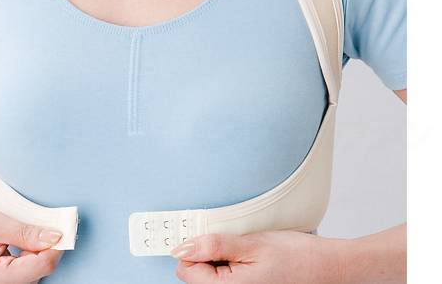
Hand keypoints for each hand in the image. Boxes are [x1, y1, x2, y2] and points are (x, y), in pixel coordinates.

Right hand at [0, 210, 64, 283]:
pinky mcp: (0, 282)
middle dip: (48, 248)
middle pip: (40, 270)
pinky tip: (24, 241)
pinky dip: (29, 255)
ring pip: (34, 271)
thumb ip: (26, 232)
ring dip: (39, 251)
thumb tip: (55, 236)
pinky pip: (24, 271)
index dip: (57, 246)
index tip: (64, 228)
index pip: (42, 266)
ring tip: (32, 231)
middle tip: (49, 225)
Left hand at [171, 231, 342, 283]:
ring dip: (220, 257)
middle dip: (208, 253)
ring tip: (244, 249)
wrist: (329, 267)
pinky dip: (231, 262)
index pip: (186, 269)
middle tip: (233, 242)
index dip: (195, 248)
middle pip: (197, 272)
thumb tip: (181, 249)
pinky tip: (249, 256)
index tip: (210, 236)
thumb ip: (214, 246)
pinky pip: (226, 275)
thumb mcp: (252, 244)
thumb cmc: (296, 257)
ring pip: (211, 273)